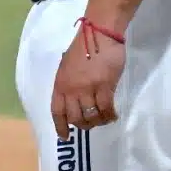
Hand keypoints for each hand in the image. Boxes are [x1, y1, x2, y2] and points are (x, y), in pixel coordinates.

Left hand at [50, 21, 125, 140]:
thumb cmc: (83, 48)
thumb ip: (68, 83)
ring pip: (91, 116)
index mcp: (60, 83)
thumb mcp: (67, 66)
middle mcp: (71, 89)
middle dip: (83, 125)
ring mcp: (88, 88)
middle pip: (75, 118)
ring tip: (103, 119)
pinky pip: (106, 109)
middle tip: (91, 124)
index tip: (65, 136)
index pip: (57, 111)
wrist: (98, 34)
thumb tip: (74, 98)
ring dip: (98, 122)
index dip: (60, 126)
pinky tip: (113, 115)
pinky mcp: (104, 86)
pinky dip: (110, 116)